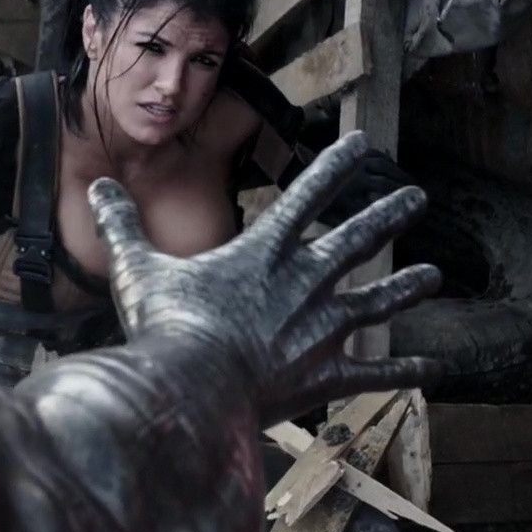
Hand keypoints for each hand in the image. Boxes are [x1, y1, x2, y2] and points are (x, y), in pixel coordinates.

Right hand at [87, 131, 442, 426]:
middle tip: (416, 197)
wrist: (191, 388)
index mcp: (264, 251)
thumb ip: (122, 226)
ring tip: (433, 274)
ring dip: (406, 286)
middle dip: (388, 215)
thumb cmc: (164, 327)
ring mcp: (322, 331)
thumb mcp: (136, 268)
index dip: (336, 165)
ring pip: (376, 301)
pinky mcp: (327, 376)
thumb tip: (98, 188)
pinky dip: (403, 371)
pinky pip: (375, 373)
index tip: (363, 142)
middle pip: (356, 240)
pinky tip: (430, 369)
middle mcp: (305, 283)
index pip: (307, 194)